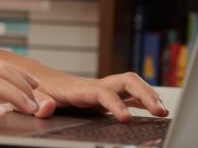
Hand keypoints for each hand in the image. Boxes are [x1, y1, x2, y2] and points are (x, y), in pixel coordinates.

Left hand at [27, 70, 169, 121]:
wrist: (40, 78)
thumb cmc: (38, 88)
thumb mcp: (34, 96)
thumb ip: (39, 103)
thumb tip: (45, 108)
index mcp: (79, 89)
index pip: (103, 92)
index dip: (115, 104)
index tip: (126, 117)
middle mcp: (95, 86)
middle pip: (125, 81)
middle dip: (144, 94)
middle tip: (159, 111)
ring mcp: (103, 89)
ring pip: (132, 85)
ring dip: (149, 95)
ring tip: (164, 112)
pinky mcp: (107, 96)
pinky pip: (131, 95)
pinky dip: (145, 101)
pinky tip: (157, 113)